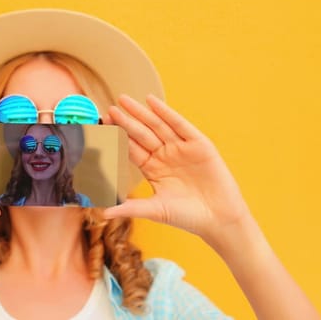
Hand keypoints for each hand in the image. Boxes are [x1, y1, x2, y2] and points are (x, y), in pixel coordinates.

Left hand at [103, 94, 251, 239]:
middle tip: (110, 108)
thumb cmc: (187, 216)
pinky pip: (180, 125)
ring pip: (157, 126)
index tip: (102, 127)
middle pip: (141, 134)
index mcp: (152, 169)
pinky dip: (167, 113)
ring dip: (141, 112)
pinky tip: (152, 102)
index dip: (117, 138)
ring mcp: (181, 148)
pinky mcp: (199, 145)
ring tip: (124, 100)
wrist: (218, 219)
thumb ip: (130, 207)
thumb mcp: (155, 210)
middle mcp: (165, 155)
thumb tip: (103, 211)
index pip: (131, 149)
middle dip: (126, 121)